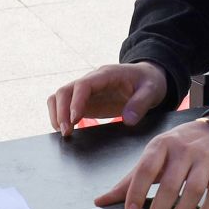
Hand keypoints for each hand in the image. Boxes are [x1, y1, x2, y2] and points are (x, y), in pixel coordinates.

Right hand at [47, 62, 168, 136]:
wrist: (146, 78)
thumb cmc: (148, 82)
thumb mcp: (152, 91)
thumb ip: (141, 104)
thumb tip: (128, 120)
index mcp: (106, 75)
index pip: (83, 84)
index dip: (76, 101)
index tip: (74, 119)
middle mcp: (91, 80)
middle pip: (65, 90)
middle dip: (61, 111)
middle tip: (67, 133)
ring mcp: (85, 91)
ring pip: (59, 96)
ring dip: (57, 114)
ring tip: (64, 133)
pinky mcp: (84, 101)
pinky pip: (64, 105)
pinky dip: (59, 116)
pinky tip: (66, 130)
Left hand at [96, 118, 208, 208]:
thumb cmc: (177, 147)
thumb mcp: (152, 156)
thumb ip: (129, 180)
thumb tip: (101, 201)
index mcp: (161, 146)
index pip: (146, 169)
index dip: (137, 191)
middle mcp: (184, 151)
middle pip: (171, 185)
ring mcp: (205, 161)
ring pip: (194, 191)